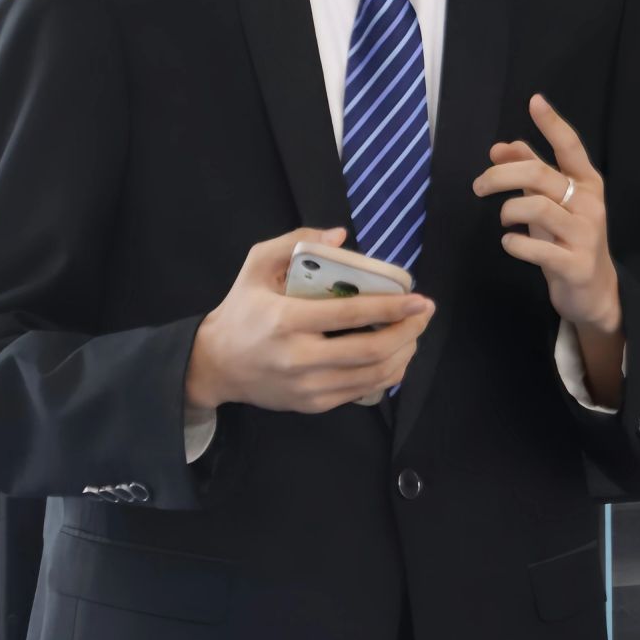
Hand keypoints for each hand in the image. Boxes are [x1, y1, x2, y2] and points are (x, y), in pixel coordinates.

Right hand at [185, 227, 435, 414]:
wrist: (215, 365)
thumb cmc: (241, 310)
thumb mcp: (256, 266)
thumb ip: (294, 241)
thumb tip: (341, 235)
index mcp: (287, 320)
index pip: (349, 314)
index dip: (390, 307)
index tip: (419, 298)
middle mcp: (300, 358)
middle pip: (370, 350)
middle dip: (407, 332)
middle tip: (424, 314)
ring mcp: (308, 387)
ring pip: (371, 376)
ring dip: (403, 354)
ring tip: (414, 333)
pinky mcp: (313, 404)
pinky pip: (361, 392)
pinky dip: (387, 375)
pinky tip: (396, 356)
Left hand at [474, 94, 621, 336]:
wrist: (594, 292)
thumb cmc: (568, 239)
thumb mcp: (551, 202)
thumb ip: (531, 172)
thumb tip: (500, 146)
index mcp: (585, 183)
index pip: (570, 146)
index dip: (552, 123)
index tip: (534, 101)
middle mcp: (588, 204)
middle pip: (539, 174)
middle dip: (500, 175)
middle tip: (478, 186)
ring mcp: (585, 235)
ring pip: (536, 207)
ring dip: (508, 211)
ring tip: (503, 219)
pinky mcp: (575, 264)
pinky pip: (536, 248)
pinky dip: (515, 244)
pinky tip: (510, 243)